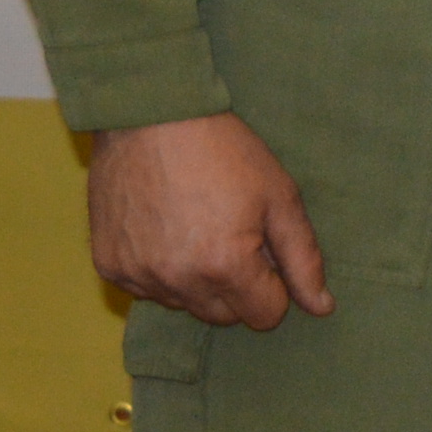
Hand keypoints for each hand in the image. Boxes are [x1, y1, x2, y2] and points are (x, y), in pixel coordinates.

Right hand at [87, 112, 333, 330]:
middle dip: (238, 287)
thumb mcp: (280, 197)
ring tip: (197, 228)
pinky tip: (165, 229)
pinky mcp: (108, 265)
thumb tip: (322, 309)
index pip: (264, 316)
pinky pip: (146, 290)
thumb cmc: (224, 151)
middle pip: (224, 316)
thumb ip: (303, 259)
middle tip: (233, 235)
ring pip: (184, 304)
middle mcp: (177, 281)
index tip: (265, 250)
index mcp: (224, 266)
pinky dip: (161, 271)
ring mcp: (138, 275)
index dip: (274, 285)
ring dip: (197, 281)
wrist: (150, 115)